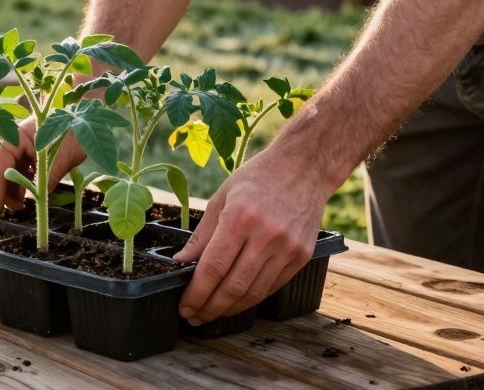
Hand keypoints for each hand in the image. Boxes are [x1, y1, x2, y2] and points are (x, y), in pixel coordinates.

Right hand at [0, 116, 86, 216]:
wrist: (85, 126)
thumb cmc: (74, 135)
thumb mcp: (62, 158)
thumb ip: (49, 177)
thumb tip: (40, 200)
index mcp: (16, 136)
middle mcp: (12, 142)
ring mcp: (18, 150)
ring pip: (3, 173)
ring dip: (5, 192)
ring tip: (15, 209)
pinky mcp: (25, 157)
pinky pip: (14, 174)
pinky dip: (15, 188)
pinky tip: (20, 201)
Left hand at [172, 142, 328, 323]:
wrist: (304, 167)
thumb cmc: (258, 178)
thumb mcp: (221, 198)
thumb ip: (201, 236)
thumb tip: (180, 263)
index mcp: (240, 218)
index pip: (213, 268)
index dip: (196, 293)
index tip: (184, 306)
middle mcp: (266, 236)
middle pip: (233, 286)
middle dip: (209, 307)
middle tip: (193, 316)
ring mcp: (287, 248)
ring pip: (253, 292)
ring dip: (229, 309)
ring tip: (211, 313)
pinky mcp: (302, 256)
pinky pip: (272, 287)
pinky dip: (251, 298)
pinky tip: (236, 301)